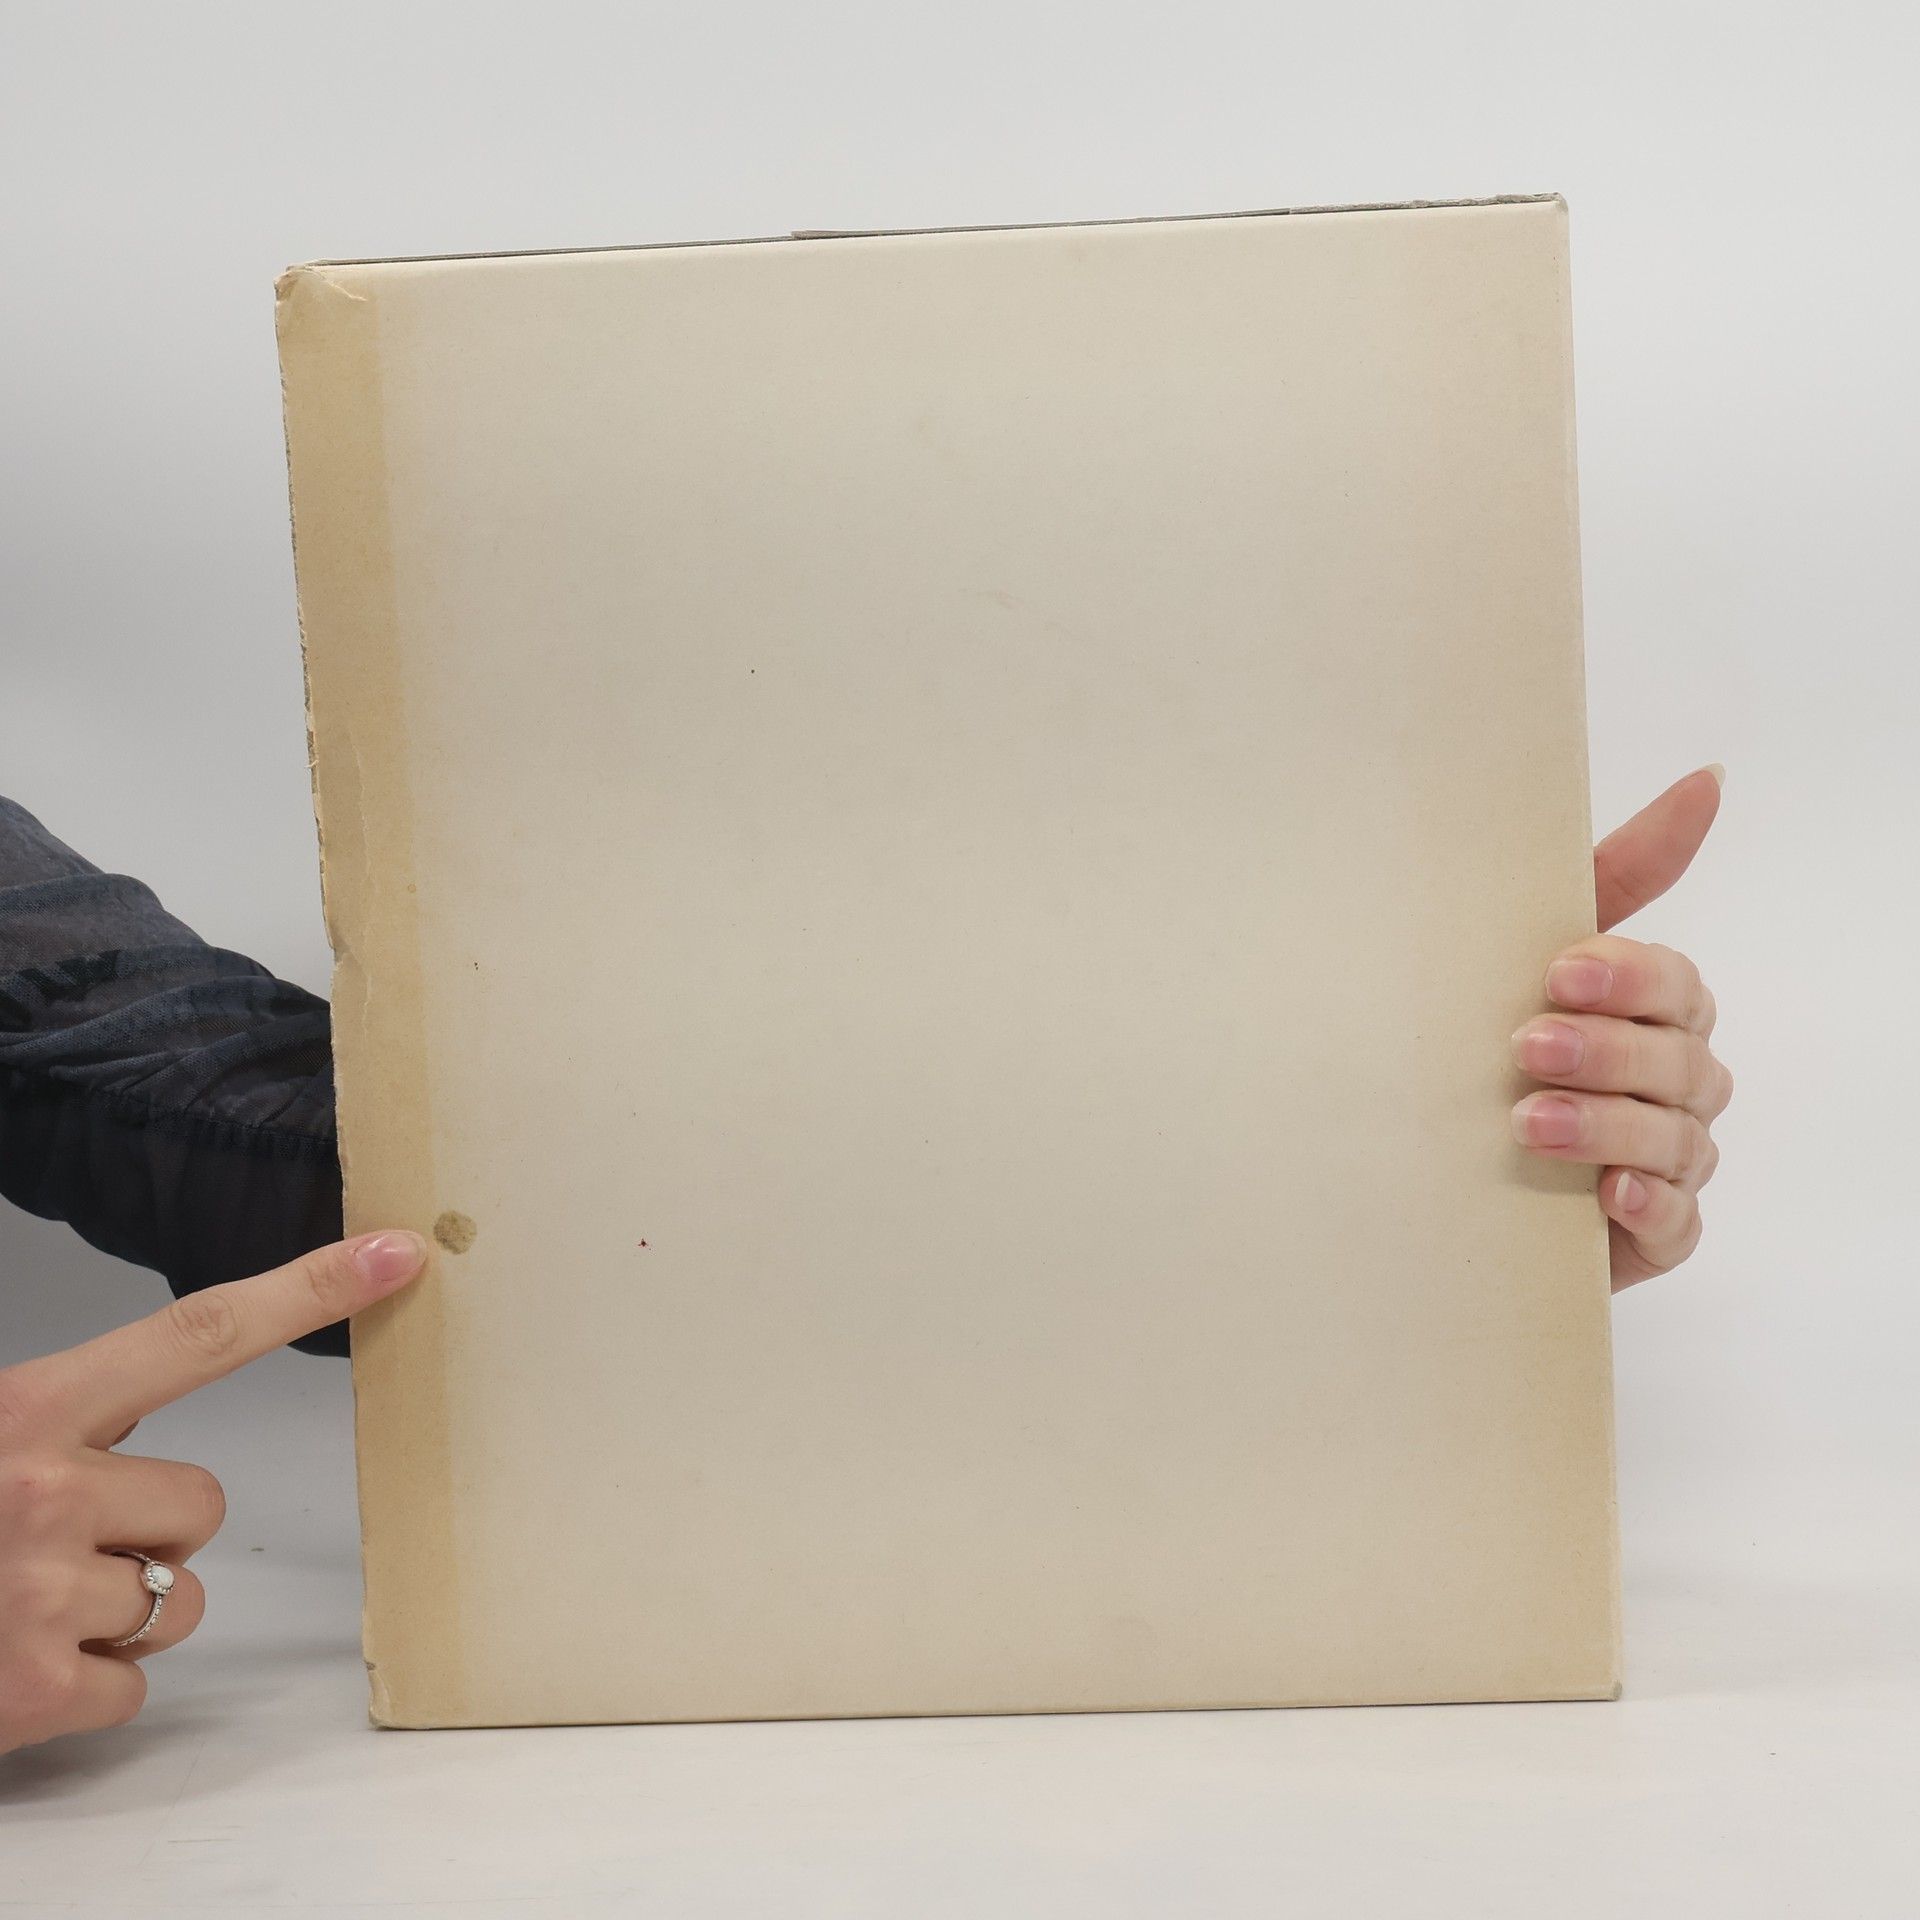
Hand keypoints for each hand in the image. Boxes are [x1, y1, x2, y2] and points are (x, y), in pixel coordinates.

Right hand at [0, 1230, 424, 1755]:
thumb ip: (50, 1419)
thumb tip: (123, 1413)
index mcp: (23, 1410)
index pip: (199, 1333)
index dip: (308, 1290)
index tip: (397, 1254)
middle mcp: (41, 1491)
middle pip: (200, 1502)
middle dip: (147, 1528)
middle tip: (50, 1543)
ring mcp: (41, 1596)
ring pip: (176, 1597)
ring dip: (121, 1609)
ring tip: (22, 1607)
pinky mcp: (33, 1696)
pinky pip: (135, 1682)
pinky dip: (86, 1687)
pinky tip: (16, 1667)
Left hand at [1512, 767, 1731, 1290]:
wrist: (1426, 1159)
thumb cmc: (1488, 1035)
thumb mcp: (1523, 950)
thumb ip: (1618, 871)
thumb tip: (1709, 778)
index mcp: (1653, 1011)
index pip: (1675, 985)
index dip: (1629, 977)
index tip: (1558, 971)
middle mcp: (1672, 1082)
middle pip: (1678, 1062)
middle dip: (1605, 1053)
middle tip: (1526, 1047)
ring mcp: (1665, 1159)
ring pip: (1674, 1141)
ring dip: (1606, 1126)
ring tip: (1528, 1122)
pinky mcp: (1649, 1232)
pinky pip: (1677, 1223)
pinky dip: (1647, 1208)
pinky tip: (1606, 1194)